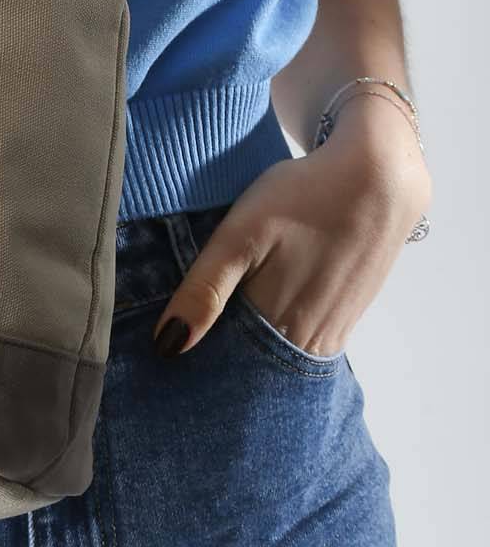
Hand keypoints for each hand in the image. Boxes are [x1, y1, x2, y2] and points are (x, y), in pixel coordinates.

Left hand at [151, 93, 432, 357]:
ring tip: (222, 321)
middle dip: (220, 358)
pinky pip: (302, 342)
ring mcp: (332, 332)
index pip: (225, 367)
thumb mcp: (240, 236)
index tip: (170, 351)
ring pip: (277, 356)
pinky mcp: (347, 316)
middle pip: (252, 368)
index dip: (196, 361)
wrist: (379, 178)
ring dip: (249, 347)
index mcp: (277, 328)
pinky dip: (276, 333)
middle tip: (189, 333)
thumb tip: (167, 346)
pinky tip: (263, 308)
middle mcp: (307, 343)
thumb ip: (205, 290)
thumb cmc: (303, 198)